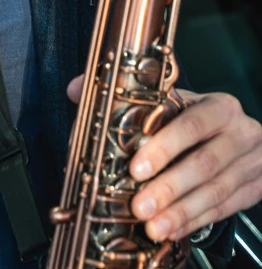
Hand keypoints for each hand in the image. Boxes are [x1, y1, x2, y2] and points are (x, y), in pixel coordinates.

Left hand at [67, 77, 261, 240]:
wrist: (246, 135)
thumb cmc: (198, 117)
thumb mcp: (173, 101)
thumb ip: (125, 95)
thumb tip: (76, 89)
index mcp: (218, 106)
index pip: (192, 124)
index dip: (164, 147)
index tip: (136, 168)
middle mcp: (239, 133)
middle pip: (204, 163)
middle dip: (168, 188)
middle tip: (139, 206)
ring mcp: (250, 163)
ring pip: (215, 191)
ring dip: (180, 212)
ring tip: (152, 226)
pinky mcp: (253, 190)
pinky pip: (224, 209)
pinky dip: (195, 221)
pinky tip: (172, 229)